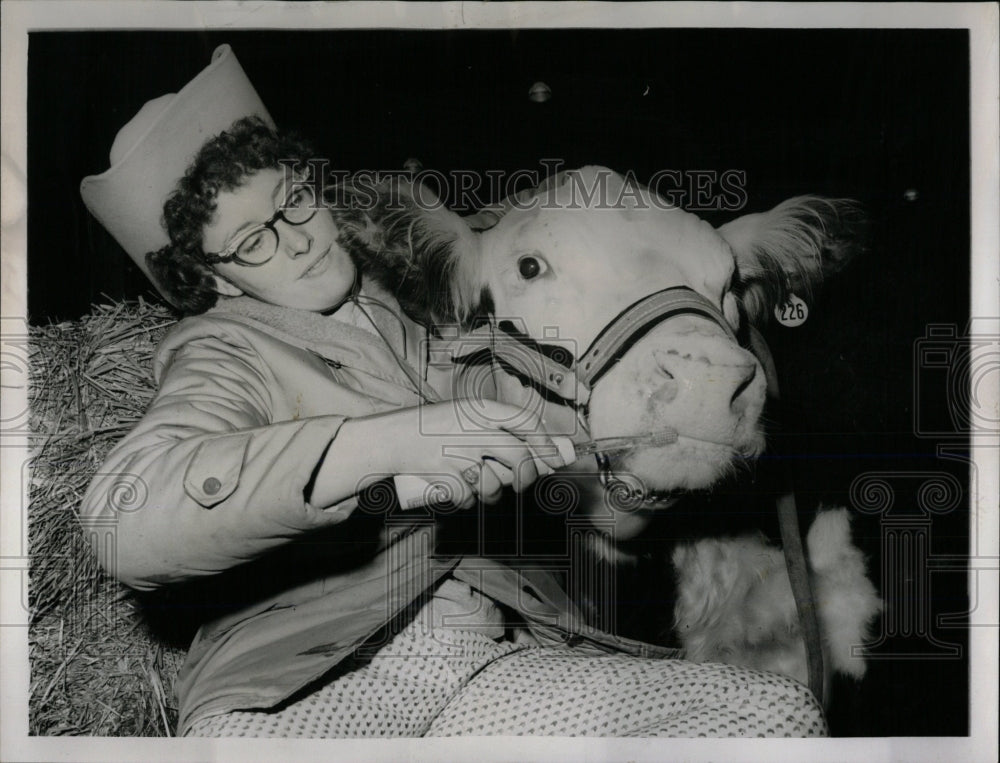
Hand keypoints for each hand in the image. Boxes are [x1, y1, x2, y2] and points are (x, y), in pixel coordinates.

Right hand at [345, 400, 564, 507]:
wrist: (392, 438)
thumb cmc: (436, 428)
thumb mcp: (466, 415)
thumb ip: (498, 428)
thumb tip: (542, 451)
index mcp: (480, 408)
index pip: (526, 420)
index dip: (545, 441)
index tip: (553, 456)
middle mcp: (472, 427)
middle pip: (519, 457)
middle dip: (526, 477)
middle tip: (521, 483)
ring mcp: (458, 452)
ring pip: (494, 484)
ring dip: (492, 493)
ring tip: (481, 486)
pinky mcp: (443, 474)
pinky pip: (469, 498)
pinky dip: (467, 501)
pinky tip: (460, 491)